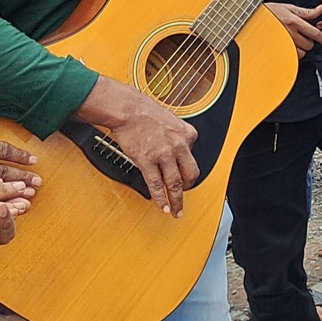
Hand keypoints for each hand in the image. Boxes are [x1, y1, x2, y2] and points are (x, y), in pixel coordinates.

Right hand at [79, 77, 197, 216]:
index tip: (184, 176)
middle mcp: (179, 146)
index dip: (187, 168)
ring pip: (175, 183)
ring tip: (176, 211)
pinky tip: (162, 206)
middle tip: (184, 196)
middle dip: (188, 188)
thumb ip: (178, 135)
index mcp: (188, 134)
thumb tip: (178, 146)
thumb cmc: (146, 112)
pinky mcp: (147, 161)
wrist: (128, 109)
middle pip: (190, 174)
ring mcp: (164, 154)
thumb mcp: (172, 120)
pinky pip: (156, 184)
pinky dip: (160, 198)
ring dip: (176, 201)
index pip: (193, 157)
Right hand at [265, 2, 321, 55]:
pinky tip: (290, 46)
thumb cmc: (269, 12)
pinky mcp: (278, 51)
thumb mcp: (288, 7)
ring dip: (302, 48)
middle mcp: (289, 34)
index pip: (314, 33)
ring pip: (301, 53)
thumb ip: (306, 12)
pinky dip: (294, 53)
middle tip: (305, 37)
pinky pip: (292, 57)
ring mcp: (283, 44)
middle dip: (310, 42)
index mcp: (294, 22)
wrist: (251, 19)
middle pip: (309, 45)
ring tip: (296, 41)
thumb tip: (321, 9)